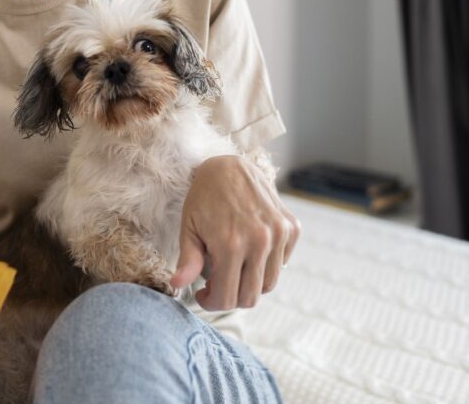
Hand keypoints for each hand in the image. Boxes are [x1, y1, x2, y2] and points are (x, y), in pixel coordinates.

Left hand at [170, 155, 299, 310]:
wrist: (229, 165)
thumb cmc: (203, 197)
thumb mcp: (189, 228)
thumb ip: (188, 261)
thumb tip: (177, 285)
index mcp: (231, 244)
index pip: (228, 297)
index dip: (212, 303)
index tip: (203, 295)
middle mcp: (260, 241)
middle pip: (251, 297)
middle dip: (231, 297)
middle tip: (216, 284)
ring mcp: (279, 234)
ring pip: (269, 284)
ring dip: (250, 283)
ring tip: (232, 267)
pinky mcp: (291, 227)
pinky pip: (282, 263)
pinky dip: (266, 264)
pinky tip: (249, 250)